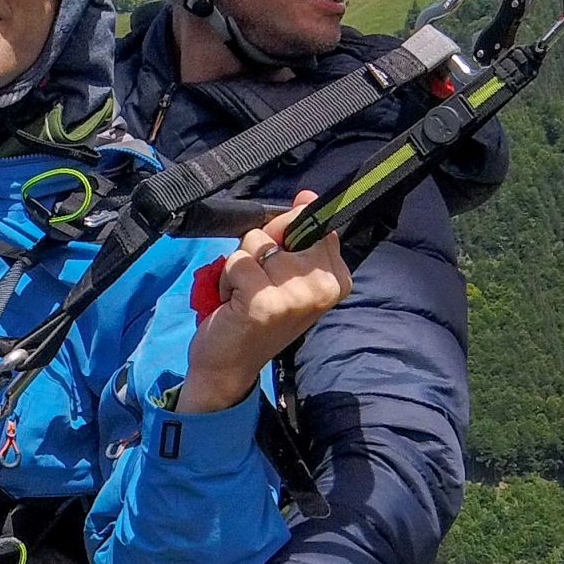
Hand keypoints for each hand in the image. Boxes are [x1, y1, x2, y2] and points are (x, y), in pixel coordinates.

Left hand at [179, 194, 351, 414]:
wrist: (230, 367)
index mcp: (336, 279)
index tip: (278, 267)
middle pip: (285, 228)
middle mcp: (323, 287)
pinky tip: (235, 304)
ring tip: (246, 295)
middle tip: (259, 284)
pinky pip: (237, 260)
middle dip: (262, 249)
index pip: (314, 224)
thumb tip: (307, 196)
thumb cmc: (257, 318)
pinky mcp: (266, 302)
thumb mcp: (285, 275)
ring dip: (242, 267)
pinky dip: (228, 278)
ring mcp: (296, 296)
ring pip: (257, 242)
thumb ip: (296, 235)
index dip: (286, 235)